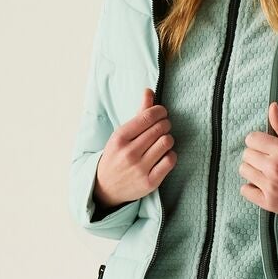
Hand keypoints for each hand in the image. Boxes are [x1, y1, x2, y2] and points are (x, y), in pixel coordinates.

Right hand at [95, 88, 175, 208]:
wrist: (107, 187)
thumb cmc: (117, 156)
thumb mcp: (122, 134)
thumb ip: (138, 113)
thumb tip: (149, 91)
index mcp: (120, 138)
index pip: (147, 117)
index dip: (160, 111)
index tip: (162, 113)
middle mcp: (129, 153)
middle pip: (159, 129)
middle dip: (165, 124)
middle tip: (163, 126)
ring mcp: (140, 169)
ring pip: (166, 143)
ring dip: (168, 139)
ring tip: (163, 141)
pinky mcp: (150, 182)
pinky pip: (170, 160)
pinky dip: (171, 155)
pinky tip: (165, 155)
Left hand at [239, 102, 277, 219]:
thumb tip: (272, 107)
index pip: (251, 139)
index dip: (258, 141)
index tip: (265, 146)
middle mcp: (274, 168)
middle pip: (246, 155)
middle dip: (255, 155)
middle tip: (268, 160)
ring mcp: (270, 186)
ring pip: (244, 171)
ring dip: (252, 170)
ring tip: (266, 173)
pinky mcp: (268, 202)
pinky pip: (245, 191)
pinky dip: (251, 188)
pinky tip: (262, 186)